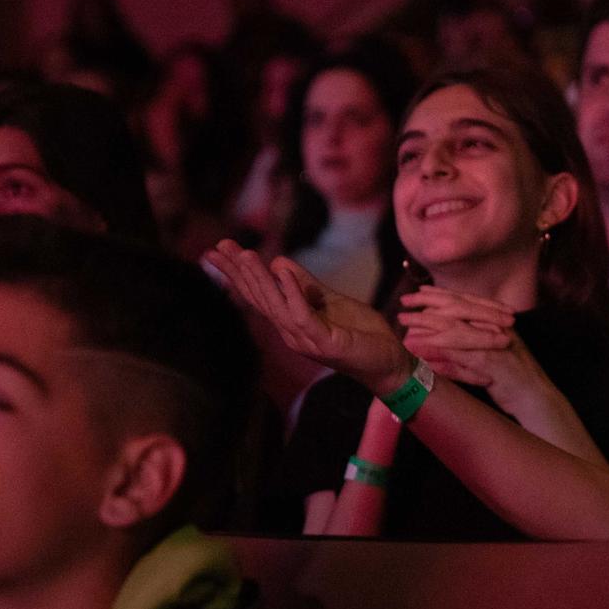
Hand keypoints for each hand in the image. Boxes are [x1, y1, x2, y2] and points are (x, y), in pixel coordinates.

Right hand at [204, 243, 411, 393]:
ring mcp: (306, 340)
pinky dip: (292, 292)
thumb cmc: (362, 334)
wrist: (390, 361)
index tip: (219, 251)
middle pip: (259, 299)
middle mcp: (292, 333)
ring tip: (244, 254)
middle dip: (238, 273)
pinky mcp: (324, 342)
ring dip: (259, 279)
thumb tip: (279, 262)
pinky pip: (303, 315)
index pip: (259, 296)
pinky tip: (281, 271)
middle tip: (218, 247)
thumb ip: (307, 285)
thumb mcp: (331, 301)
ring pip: (275, 306)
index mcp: (292, 323)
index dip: (239, 274)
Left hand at [396, 287, 553, 411]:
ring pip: (454, 329)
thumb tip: (446, 336)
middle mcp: (495, 328)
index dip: (442, 295)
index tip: (420, 291)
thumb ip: (474, 343)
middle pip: (456, 309)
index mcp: (496, 322)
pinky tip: (420, 352)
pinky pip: (459, 355)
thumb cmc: (514, 379)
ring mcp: (493, 344)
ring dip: (426, 325)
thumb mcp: (495, 354)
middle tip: (405, 301)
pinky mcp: (490, 363)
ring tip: (405, 323)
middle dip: (428, 304)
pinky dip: (438, 353)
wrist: (536, 398)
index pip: (466, 301)